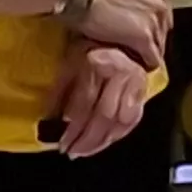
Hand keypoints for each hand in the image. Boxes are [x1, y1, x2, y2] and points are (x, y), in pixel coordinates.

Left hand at [40, 45, 153, 159]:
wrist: (117, 38)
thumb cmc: (87, 50)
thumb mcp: (68, 65)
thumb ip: (59, 93)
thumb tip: (48, 122)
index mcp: (98, 64)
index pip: (85, 103)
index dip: (73, 125)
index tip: (61, 142)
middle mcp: (121, 74)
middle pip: (104, 115)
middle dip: (87, 139)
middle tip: (72, 152)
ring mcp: (135, 84)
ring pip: (121, 121)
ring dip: (102, 141)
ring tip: (85, 152)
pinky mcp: (143, 92)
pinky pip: (133, 120)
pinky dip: (118, 135)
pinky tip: (104, 142)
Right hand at [74, 0, 173, 67]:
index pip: (164, 16)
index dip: (150, 25)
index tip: (136, 30)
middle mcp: (160, 6)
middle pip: (163, 32)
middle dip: (150, 39)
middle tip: (131, 44)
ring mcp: (153, 23)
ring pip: (159, 46)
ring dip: (145, 52)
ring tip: (129, 55)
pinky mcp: (142, 39)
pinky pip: (152, 59)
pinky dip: (144, 64)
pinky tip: (132, 64)